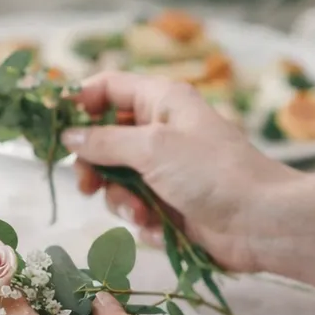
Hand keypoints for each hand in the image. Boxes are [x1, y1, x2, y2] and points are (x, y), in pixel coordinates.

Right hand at [60, 71, 301, 272]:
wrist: (262, 223)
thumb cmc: (211, 172)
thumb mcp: (151, 147)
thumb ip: (103, 141)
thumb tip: (68, 136)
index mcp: (161, 102)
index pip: (107, 88)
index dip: (78, 102)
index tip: (53, 125)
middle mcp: (159, 130)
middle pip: (102, 138)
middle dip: (93, 164)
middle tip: (87, 184)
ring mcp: (163, 168)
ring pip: (114, 178)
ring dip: (119, 198)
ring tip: (138, 211)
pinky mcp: (167, 202)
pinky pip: (133, 205)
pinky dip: (140, 218)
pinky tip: (158, 226)